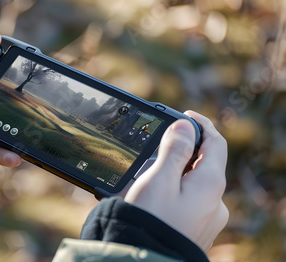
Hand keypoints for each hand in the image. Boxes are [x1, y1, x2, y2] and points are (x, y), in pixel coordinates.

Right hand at [124, 111, 228, 250]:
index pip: (216, 143)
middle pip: (205, 163)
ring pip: (196, 184)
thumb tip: (185, 126)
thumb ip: (174, 150)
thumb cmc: (151, 220)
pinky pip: (190, 202)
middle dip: (184, 150)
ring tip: (150, 174)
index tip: (184, 115)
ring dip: (178, 172)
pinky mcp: (197, 231)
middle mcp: (216, 201)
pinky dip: (176, 190)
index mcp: (210, 183)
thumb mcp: (159, 178)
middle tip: (158, 145)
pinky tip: (156, 196)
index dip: (201, 124)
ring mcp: (208, 219)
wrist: (146, 260)